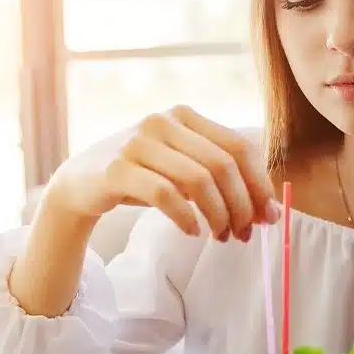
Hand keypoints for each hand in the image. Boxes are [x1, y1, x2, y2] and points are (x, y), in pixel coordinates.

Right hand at [45, 106, 278, 241]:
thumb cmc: (144, 177)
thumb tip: (272, 211)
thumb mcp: (185, 171)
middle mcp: (163, 121)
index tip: (268, 217)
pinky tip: (192, 232)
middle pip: (223, 165)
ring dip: (218, 215)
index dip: (260, 184)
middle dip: (241, 205)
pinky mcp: (117, 168)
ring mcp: (138, 142)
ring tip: (220, 237)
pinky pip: (165, 194)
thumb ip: (224, 182)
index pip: (239, 147)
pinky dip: (186, 217)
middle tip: (243, 234)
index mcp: (186, 116)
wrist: (81, 182)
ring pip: (198, 179)